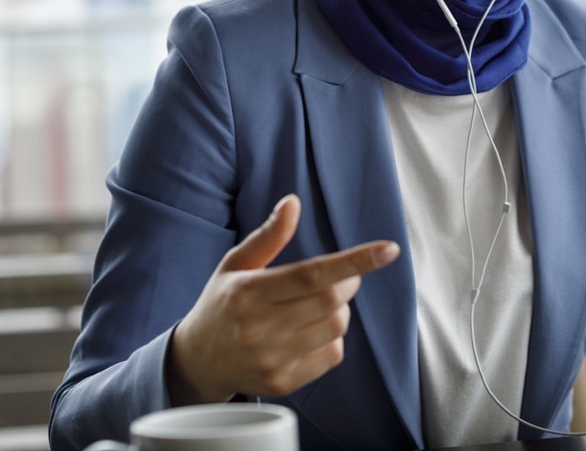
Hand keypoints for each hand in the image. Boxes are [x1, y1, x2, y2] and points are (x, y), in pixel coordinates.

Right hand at [166, 194, 399, 403]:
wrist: (197, 361)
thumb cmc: (222, 303)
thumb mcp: (236, 264)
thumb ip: (268, 236)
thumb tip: (293, 202)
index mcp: (248, 292)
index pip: (311, 274)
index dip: (354, 261)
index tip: (388, 250)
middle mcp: (258, 328)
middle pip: (331, 301)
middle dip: (346, 283)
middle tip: (336, 278)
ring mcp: (270, 360)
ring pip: (336, 327)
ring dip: (339, 310)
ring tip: (317, 306)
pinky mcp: (281, 383)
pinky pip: (332, 355)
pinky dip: (332, 338)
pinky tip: (309, 332)